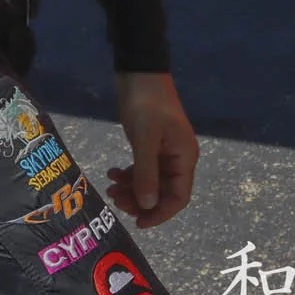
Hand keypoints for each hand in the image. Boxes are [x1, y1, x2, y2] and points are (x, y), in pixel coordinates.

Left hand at [108, 71, 197, 228]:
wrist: (138, 72)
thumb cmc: (146, 104)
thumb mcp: (145, 140)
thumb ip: (146, 174)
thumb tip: (148, 206)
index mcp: (184, 157)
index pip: (179, 197)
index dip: (160, 213)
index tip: (138, 222)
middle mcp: (178, 158)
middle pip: (163, 192)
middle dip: (140, 201)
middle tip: (116, 200)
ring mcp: (164, 152)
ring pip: (150, 182)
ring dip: (131, 189)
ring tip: (110, 187)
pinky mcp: (150, 145)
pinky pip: (142, 169)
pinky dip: (128, 175)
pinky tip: (112, 172)